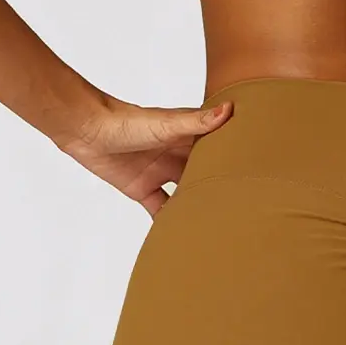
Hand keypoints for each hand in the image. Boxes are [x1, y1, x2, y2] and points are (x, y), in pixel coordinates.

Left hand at [57, 97, 233, 218]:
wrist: (87, 131)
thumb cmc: (127, 120)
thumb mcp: (167, 123)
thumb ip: (197, 121)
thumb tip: (231, 109)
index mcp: (189, 134)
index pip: (219, 145)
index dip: (237, 155)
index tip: (258, 167)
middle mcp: (178, 153)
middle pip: (205, 171)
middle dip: (221, 184)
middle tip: (245, 202)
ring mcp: (162, 172)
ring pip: (187, 192)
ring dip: (199, 204)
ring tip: (221, 221)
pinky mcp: (143, 189)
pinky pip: (160, 208)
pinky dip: (169, 221)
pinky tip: (182, 234)